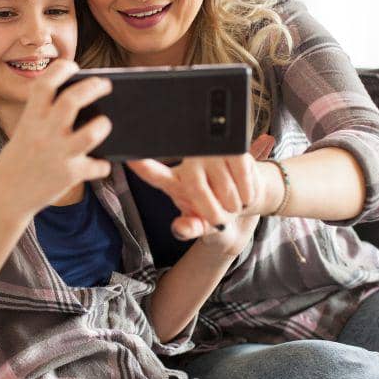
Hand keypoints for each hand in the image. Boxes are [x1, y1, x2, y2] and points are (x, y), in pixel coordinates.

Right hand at [0, 60, 112, 215]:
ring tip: (105, 123)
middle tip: (106, 84)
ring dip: (103, 126)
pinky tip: (100, 165)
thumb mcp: (24, 133)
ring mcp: (58, 155)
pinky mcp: (70, 176)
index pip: (45, 84)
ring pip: (92, 133)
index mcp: (30, 120)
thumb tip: (79, 101)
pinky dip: (102, 165)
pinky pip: (97, 166)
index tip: (73, 66)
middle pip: (72, 100)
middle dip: (93, 87)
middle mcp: (44, 134)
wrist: (4, 199)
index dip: (60, 69)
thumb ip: (45, 118)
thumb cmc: (18, 162)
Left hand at [126, 134, 275, 235]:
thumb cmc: (213, 212)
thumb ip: (190, 228)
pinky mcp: (235, 149)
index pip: (155, 175)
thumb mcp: (200, 225)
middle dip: (214, 213)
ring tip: (231, 204)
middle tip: (219, 217)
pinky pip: (243, 178)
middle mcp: (190, 161)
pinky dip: (247, 193)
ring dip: (233, 205)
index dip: (144, 167)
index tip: (131, 157)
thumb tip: (180, 229)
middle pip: (199, 192)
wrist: (243, 200)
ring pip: (225, 189)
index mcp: (174, 181)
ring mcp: (212, 153)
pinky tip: (244, 193)